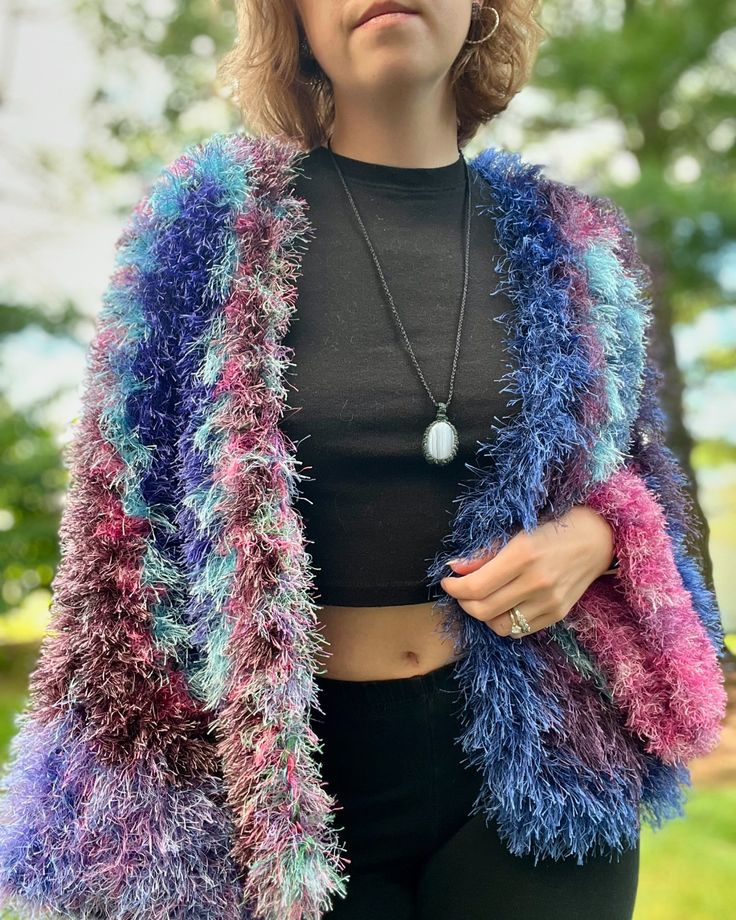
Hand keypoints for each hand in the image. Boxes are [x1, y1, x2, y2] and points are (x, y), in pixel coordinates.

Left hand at [439, 504, 615, 637]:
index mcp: (523, 555)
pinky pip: (520, 631)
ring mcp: (550, 602)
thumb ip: (484, 552)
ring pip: (500, 626)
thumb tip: (454, 567)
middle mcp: (537, 582)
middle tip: (462, 591)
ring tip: (484, 599)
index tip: (448, 582)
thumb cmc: (553, 527)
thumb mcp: (516, 531)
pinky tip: (506, 605)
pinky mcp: (558, 614)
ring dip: (485, 616)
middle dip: (464, 603)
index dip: (454, 588)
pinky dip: (506, 621)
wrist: (597, 537)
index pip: (475, 586)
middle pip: (483, 610)